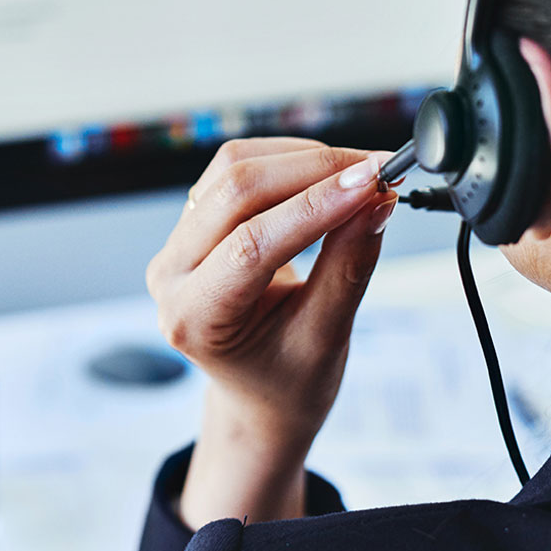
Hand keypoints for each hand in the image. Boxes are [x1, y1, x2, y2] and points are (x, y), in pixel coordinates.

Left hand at [146, 138, 396, 526]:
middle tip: (378, 171)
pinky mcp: (195, 219)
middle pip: (234, 191)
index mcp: (193, 318)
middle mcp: (172, 274)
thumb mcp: (326, 338)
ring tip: (360, 172)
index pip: (250, 245)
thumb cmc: (287, 380)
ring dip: (302, 158)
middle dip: (313, 170)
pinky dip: (287, 160)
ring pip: (232, 168)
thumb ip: (348, 267)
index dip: (315, 207)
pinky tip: (328, 173)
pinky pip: (234, 168)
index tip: (372, 183)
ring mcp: (177, 243)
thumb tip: (376, 202)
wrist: (260, 392)